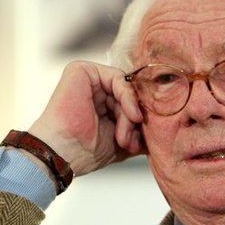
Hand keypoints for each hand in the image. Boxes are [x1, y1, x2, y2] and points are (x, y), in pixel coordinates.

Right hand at [27, 61, 144, 175]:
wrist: (62, 155)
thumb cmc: (85, 152)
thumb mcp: (122, 140)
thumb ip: (138, 129)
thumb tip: (161, 129)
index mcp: (102, 103)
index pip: (131, 102)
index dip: (140, 119)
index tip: (141, 142)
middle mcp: (96, 89)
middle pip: (130, 95)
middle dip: (135, 120)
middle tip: (131, 142)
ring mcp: (89, 78)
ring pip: (126, 88)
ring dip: (131, 114)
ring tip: (123, 137)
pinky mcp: (81, 70)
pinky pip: (118, 77)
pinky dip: (128, 97)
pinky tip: (131, 116)